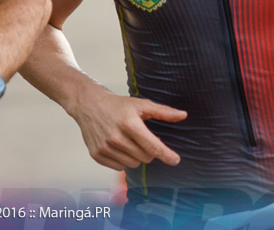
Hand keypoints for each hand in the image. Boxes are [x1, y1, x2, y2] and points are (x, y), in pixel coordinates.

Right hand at [69, 90, 186, 169]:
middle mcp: (116, 137)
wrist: (89, 105)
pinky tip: (119, 147)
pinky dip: (123, 160)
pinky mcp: (97, 155)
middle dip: (149, 151)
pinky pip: (119, 167)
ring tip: (130, 141)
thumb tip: (183, 115)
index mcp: (129, 124)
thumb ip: (163, 112)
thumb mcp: (141, 104)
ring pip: (133, 164)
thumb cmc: (118, 105)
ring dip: (137, 156)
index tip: (176, 160)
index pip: (153, 146)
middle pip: (145, 157)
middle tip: (143, 139)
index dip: (167, 155)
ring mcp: (105, 148)